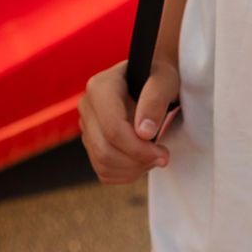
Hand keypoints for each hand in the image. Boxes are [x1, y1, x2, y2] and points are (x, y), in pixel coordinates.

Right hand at [77, 60, 179, 184]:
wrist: (151, 81)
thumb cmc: (158, 77)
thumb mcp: (165, 81)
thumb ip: (155, 100)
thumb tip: (144, 132)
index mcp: (99, 87)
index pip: (113, 130)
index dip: (139, 149)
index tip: (163, 154)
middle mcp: (86, 106)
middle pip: (105, 150)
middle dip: (137, 161)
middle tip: (162, 156)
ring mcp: (86, 126)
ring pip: (103, 163)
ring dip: (133, 168)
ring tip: (154, 155)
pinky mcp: (90, 142)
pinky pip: (104, 171)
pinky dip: (125, 173)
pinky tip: (142, 159)